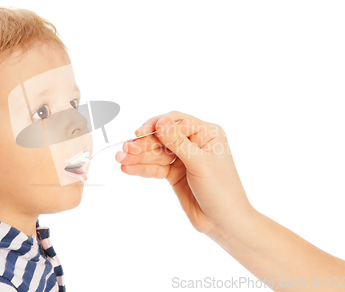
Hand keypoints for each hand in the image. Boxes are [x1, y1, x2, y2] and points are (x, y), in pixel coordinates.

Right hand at [115, 111, 254, 237]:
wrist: (224, 222)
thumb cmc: (221, 190)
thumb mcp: (200, 163)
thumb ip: (178, 142)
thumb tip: (160, 122)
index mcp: (206, 133)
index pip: (176, 122)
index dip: (156, 126)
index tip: (140, 133)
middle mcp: (194, 142)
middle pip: (162, 138)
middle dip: (143, 144)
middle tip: (124, 150)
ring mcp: (183, 158)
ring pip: (156, 153)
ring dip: (137, 157)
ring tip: (120, 160)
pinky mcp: (174, 174)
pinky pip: (155, 168)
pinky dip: (142, 168)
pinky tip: (127, 169)